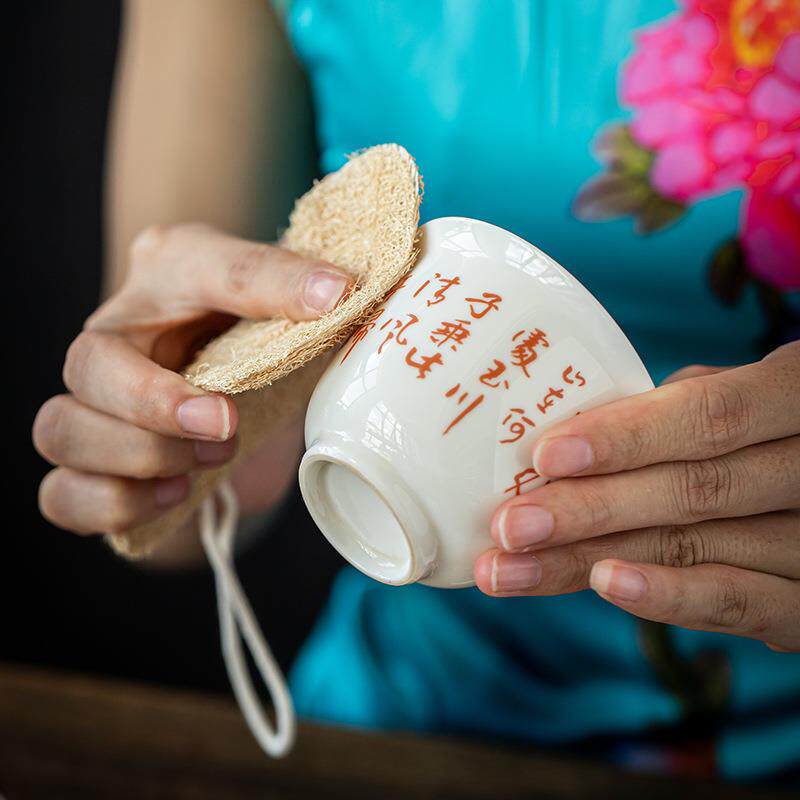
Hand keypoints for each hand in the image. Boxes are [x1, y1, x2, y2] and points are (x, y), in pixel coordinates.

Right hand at [34, 223, 350, 539]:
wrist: (241, 397)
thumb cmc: (256, 342)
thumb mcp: (285, 308)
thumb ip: (299, 292)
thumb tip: (337, 294)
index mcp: (169, 275)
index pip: (199, 263)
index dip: (261, 286)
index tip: (329, 302)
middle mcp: (118, 337)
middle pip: (86, 363)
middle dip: (156, 406)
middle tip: (226, 425)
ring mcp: (94, 404)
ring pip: (60, 430)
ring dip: (137, 457)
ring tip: (207, 461)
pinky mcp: (95, 467)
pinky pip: (62, 495)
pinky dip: (113, 504)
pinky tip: (173, 496)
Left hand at [475, 341, 799, 652]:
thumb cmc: (764, 430)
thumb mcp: (737, 396)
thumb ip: (675, 409)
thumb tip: (570, 429)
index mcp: (796, 395)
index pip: (712, 415)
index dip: (628, 435)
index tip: (544, 454)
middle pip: (693, 491)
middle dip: (588, 510)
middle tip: (507, 525)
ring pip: (695, 550)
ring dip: (590, 562)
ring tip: (511, 569)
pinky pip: (738, 605)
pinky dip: (667, 597)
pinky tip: (602, 586)